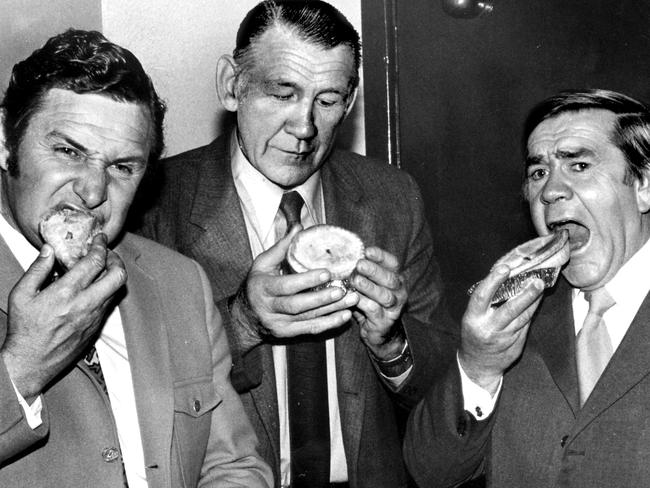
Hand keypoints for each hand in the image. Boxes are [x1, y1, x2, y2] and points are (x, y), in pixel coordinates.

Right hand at [1, 234, 126, 399]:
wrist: (31, 362)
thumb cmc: (24, 328)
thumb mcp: (21, 295)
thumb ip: (37, 269)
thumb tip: (50, 249)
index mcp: (66, 292)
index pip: (95, 262)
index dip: (101, 246)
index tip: (99, 239)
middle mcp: (86, 304)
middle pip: (118, 275)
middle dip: (116, 259)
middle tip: (106, 253)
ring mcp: (95, 317)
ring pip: (117, 290)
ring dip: (114, 275)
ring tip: (102, 268)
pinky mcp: (97, 327)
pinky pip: (110, 303)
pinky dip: (108, 290)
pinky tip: (96, 287)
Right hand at [245, 225, 358, 337]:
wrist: (244, 317)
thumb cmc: (257, 284)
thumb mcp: (263, 264)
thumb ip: (281, 247)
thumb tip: (299, 226)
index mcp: (263, 287)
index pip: (286, 285)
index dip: (306, 280)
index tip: (326, 272)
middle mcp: (270, 308)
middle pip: (298, 306)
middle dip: (322, 298)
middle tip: (343, 290)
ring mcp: (279, 324)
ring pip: (308, 318)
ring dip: (332, 310)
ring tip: (352, 300)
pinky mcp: (288, 333)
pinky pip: (311, 329)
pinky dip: (330, 323)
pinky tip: (345, 315)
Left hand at [352, 246, 407, 359]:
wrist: (377, 331)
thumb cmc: (369, 301)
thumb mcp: (368, 284)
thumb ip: (362, 272)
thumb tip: (343, 255)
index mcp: (395, 278)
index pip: (392, 263)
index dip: (381, 256)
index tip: (367, 250)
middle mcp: (399, 291)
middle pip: (390, 278)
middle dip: (374, 270)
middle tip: (360, 264)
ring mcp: (393, 307)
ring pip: (385, 295)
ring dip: (370, 287)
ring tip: (356, 281)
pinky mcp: (384, 321)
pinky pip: (374, 310)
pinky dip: (363, 303)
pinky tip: (353, 299)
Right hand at [458, 264, 544, 394]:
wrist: (478, 365)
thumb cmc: (474, 333)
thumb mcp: (472, 317)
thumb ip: (485, 302)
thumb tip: (505, 279)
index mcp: (473, 318)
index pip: (482, 296)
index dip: (493, 280)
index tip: (505, 268)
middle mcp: (489, 328)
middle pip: (510, 309)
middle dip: (525, 294)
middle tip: (536, 280)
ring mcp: (504, 338)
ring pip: (522, 317)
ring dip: (533, 300)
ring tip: (540, 285)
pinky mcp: (516, 345)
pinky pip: (526, 324)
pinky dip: (532, 311)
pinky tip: (536, 300)